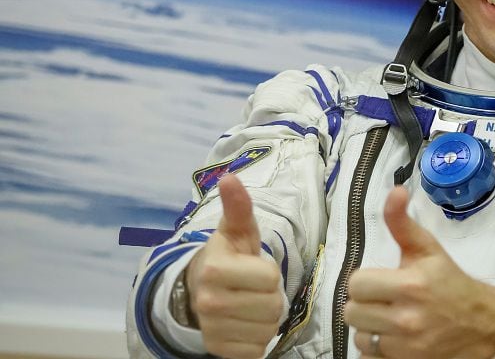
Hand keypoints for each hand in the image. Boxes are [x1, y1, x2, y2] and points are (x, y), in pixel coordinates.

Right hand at [186, 174, 284, 358]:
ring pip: (267, 330)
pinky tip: (244, 323)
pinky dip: (256, 339)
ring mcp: (211, 329)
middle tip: (254, 288)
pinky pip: (256, 350)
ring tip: (250, 304)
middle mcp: (208, 301)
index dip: (269, 272)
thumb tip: (230, 177)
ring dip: (265, 318)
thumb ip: (238, 206)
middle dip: (271, 296)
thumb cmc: (227, 256)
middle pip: (272, 306)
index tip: (254, 267)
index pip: (271, 277)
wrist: (198, 289)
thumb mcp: (236, 230)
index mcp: (215, 269)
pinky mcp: (217, 350)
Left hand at [345, 186, 494, 358]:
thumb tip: (395, 191)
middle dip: (366, 304)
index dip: (366, 281)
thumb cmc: (451, 282)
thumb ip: (403, 223)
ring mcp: (407, 348)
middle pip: (352, 312)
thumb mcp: (428, 249)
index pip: (356, 284)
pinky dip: (377, 351)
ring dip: (371, 329)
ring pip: (360, 337)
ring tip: (390, 319)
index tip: (380, 281)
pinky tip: (393, 338)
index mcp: (410, 285)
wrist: (483, 323)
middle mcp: (407, 319)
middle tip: (384, 299)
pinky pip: (370, 358)